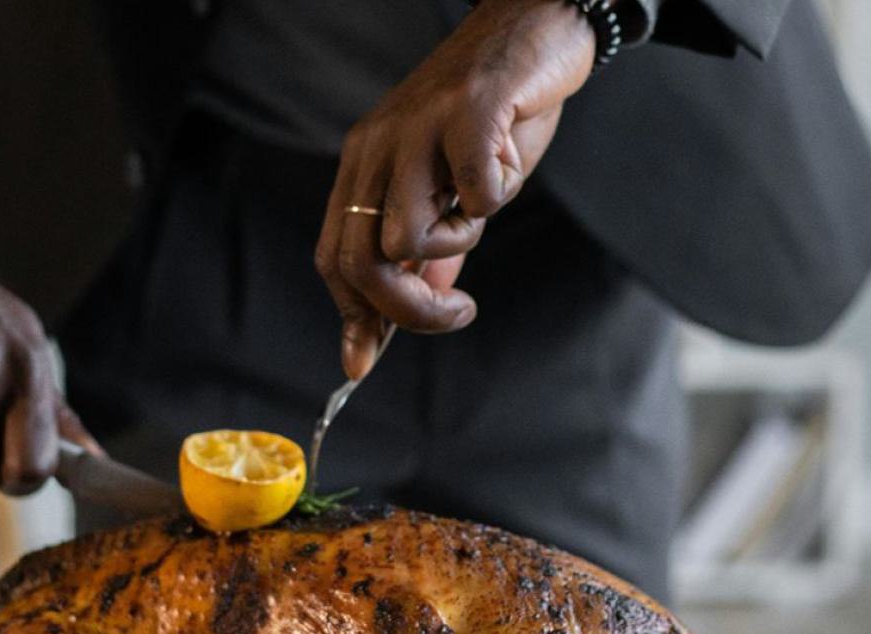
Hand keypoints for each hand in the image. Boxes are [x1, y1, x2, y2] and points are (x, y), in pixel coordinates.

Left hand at [315, 0, 594, 379]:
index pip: (336, 258)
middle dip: (408, 312)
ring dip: (459, 243)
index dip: (351, 318)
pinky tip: (509, 164)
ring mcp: (416, 129)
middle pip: (363, 263)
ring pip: (409, 237)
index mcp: (364, 169)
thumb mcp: (451, 194)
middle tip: (457, 315)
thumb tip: (409, 317)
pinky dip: (499, 196)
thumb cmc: (494, 118)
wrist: (535, 27)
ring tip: (484, 209)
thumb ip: (428, 254)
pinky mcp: (466, 112)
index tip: (364, 363)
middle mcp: (377, 149)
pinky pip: (475, 194)